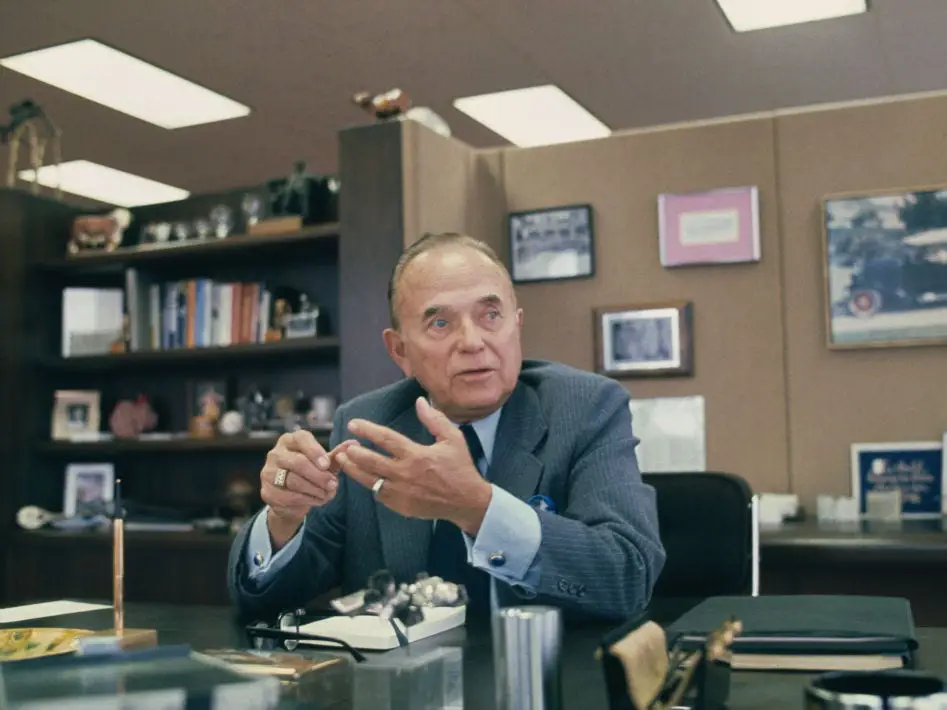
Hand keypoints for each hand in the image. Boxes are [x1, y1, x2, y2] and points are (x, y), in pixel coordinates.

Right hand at [260, 430, 355, 545]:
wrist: (291, 499)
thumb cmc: (309, 473)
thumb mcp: (324, 463)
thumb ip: (336, 455)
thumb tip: (354, 444)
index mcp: (290, 441)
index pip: (301, 438)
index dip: (315, 451)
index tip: (327, 465)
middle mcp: (275, 454)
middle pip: (297, 462)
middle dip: (318, 475)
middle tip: (334, 484)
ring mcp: (268, 473)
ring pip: (293, 481)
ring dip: (315, 489)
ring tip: (328, 494)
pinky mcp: (267, 492)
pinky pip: (288, 497)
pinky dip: (307, 500)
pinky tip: (317, 500)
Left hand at [337, 397, 492, 533]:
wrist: (467, 501)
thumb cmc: (460, 468)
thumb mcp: (453, 439)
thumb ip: (435, 419)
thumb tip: (420, 402)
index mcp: (416, 455)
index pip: (385, 439)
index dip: (367, 430)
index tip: (354, 424)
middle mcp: (405, 473)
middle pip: (370, 461)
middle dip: (353, 452)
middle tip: (345, 445)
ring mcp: (400, 492)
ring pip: (368, 480)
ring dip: (353, 469)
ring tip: (343, 460)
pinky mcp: (400, 506)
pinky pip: (378, 494)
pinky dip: (370, 484)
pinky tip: (365, 477)